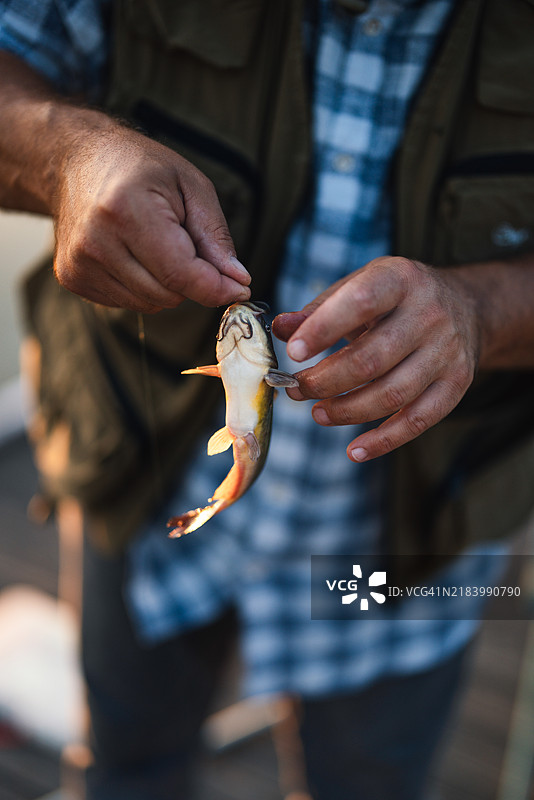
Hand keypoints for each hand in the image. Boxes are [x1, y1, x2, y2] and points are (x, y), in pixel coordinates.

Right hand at [54, 125, 250, 311]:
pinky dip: (142, 286)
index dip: (216, 288)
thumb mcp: (191, 186)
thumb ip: (216, 236)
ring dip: (166, 284)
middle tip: (185, 243)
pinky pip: (128, 303)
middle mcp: (97, 241)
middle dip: (190, 279)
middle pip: (169, 294)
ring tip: (154, 243)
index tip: (241, 288)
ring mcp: (80, 263)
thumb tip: (238, 280)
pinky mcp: (72, 278)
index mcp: (126, 210)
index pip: (181, 273)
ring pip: (150, 304)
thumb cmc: (141, 168)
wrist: (77, 160)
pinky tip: (132, 253)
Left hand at [273, 257, 480, 460]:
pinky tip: (354, 450)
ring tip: (317, 413)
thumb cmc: (394, 299)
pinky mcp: (457, 384)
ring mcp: (447, 351)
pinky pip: (418, 420)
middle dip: (325, 381)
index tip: (292, 352)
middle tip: (295, 389)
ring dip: (347, 411)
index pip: (361, 301)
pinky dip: (384, 441)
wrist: (465, 306)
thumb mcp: (359, 287)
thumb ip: (318, 309)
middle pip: (371, 359)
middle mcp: (430, 313)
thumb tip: (281, 329)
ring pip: (392, 394)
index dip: (324, 329)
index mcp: (400, 279)